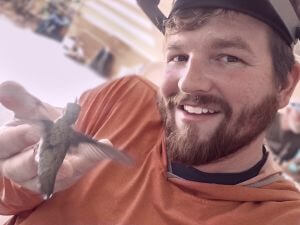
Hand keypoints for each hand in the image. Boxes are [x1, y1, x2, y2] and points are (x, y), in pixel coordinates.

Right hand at [0, 81, 115, 196]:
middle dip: (31, 161)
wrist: (58, 135)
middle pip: (19, 168)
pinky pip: (76, 172)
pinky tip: (103, 145)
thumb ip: (20, 100)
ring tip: (71, 166)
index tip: (33, 129)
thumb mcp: (31, 109)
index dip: (16, 138)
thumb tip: (4, 87)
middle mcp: (19, 166)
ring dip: (61, 170)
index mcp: (7, 146)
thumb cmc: (38, 123)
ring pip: (48, 178)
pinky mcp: (63, 179)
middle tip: (45, 151)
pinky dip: (89, 160)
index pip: (5, 144)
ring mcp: (41, 176)